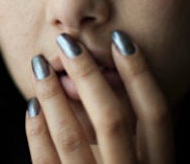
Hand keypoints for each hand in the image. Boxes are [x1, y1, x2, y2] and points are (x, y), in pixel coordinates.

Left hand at [25, 31, 173, 162]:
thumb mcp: (143, 158)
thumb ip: (136, 129)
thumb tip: (117, 75)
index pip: (156, 114)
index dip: (140, 74)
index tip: (120, 38)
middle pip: (112, 120)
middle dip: (89, 77)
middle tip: (68, 43)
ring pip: (71, 137)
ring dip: (53, 96)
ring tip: (39, 65)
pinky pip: (45, 160)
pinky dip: (37, 131)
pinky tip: (32, 105)